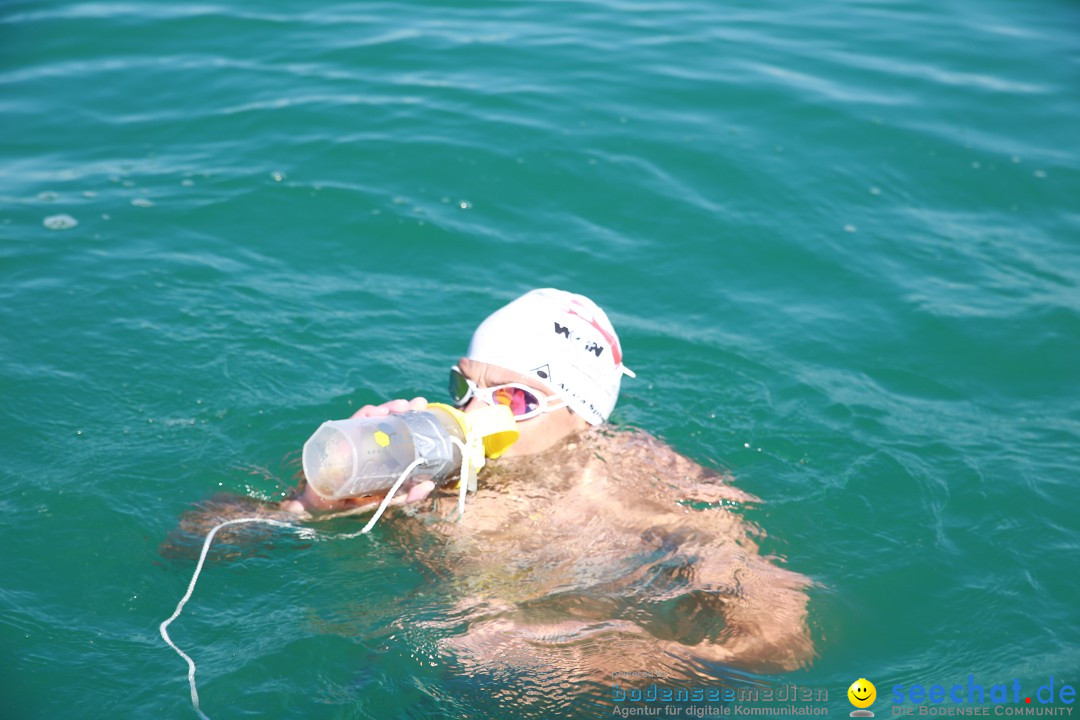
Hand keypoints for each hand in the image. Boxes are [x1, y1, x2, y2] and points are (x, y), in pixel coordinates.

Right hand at [282, 396, 433, 516]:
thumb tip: (430, 486)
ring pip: (373, 417)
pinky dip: (367, 415)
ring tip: (402, 406)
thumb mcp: (386, 497)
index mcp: (380, 449)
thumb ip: (407, 495)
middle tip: (419, 404)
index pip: (397, 429)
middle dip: (404, 408)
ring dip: (388, 408)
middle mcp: (367, 439)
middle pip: (387, 419)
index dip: (412, 418)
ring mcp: (354, 437)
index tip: (425, 411)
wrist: (323, 503)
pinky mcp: (340, 437)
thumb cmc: (355, 498)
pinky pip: (354, 421)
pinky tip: (379, 413)